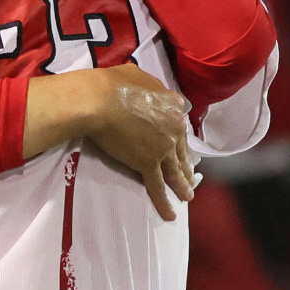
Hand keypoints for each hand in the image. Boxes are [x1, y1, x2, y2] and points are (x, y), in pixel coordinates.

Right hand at [87, 63, 194, 220]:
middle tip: (189, 177)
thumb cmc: (112, 84)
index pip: (180, 124)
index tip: (179, 144)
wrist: (99, 101)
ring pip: (176, 171)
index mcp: (172, 105)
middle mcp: (173, 128)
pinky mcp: (148, 164)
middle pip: (181, 151)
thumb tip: (148, 89)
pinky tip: (171, 214)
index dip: (179, 136)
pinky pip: (158, 187)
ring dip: (183, 186)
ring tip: (187, 196)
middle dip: (186, 166)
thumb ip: (149, 84)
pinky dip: (164, 203)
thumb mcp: (136, 74)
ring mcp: (163, 148)